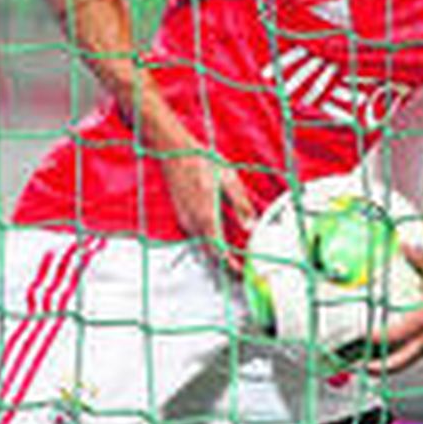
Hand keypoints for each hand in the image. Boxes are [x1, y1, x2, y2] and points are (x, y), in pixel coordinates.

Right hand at [160, 150, 257, 271]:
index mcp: (206, 214)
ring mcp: (184, 219)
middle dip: (225, 265)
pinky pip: (196, 236)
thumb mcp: (228, 179)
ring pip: (202, 246)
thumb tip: (251, 226)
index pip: (219, 251)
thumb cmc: (200, 160)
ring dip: (216, 255)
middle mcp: (192, 222)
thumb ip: (240, 204)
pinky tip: (218, 239)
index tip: (242, 272)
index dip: (231, 265)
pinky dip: (208, 243)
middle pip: (210, 254)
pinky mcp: (181, 215)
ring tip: (233, 258)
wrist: (172, 151)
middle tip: (241, 270)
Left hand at [363, 238, 422, 374]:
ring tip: (368, 365)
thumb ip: (420, 257)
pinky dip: (402, 355)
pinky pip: (418, 350)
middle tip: (363, 367)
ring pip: (413, 355)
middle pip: (409, 354)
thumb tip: (407, 246)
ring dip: (391, 361)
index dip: (384, 336)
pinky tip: (386, 357)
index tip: (366, 338)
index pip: (404, 330)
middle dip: (386, 363)